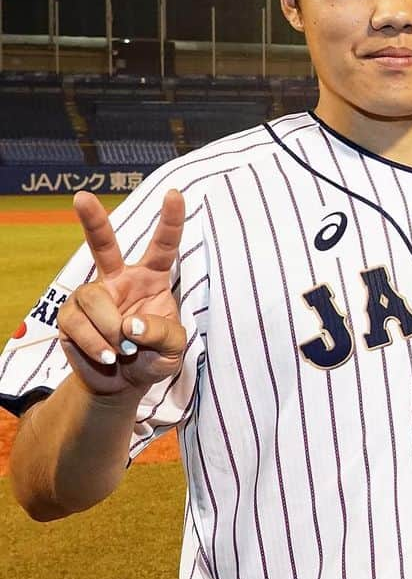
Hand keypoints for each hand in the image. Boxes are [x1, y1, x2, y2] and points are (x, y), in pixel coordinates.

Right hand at [57, 189, 187, 395]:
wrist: (124, 384)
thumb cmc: (154, 358)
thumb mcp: (174, 348)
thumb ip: (161, 333)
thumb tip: (129, 324)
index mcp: (152, 278)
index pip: (164, 246)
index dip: (171, 220)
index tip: (175, 193)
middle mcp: (120, 280)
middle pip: (103, 245)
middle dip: (93, 220)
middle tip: (82, 197)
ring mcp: (92, 296)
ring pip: (93, 299)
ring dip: (110, 329)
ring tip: (124, 350)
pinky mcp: (70, 317)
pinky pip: (78, 325)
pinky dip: (96, 344)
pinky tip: (109, 356)